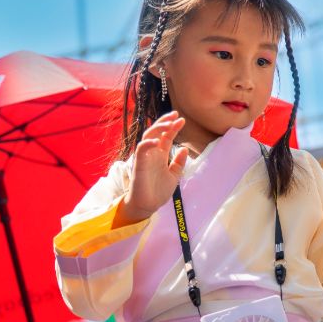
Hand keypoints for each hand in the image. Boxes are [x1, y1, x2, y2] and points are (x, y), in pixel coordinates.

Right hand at [116, 112, 190, 226]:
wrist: (148, 206)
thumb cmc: (158, 191)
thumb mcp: (174, 176)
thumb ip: (179, 163)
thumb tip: (184, 148)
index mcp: (160, 155)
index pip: (166, 136)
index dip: (173, 127)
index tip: (182, 120)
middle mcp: (152, 153)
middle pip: (156, 132)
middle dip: (165, 122)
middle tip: (175, 116)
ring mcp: (145, 157)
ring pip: (148, 136)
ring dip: (158, 128)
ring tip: (169, 124)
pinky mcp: (138, 164)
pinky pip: (141, 149)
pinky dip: (148, 143)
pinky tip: (157, 140)